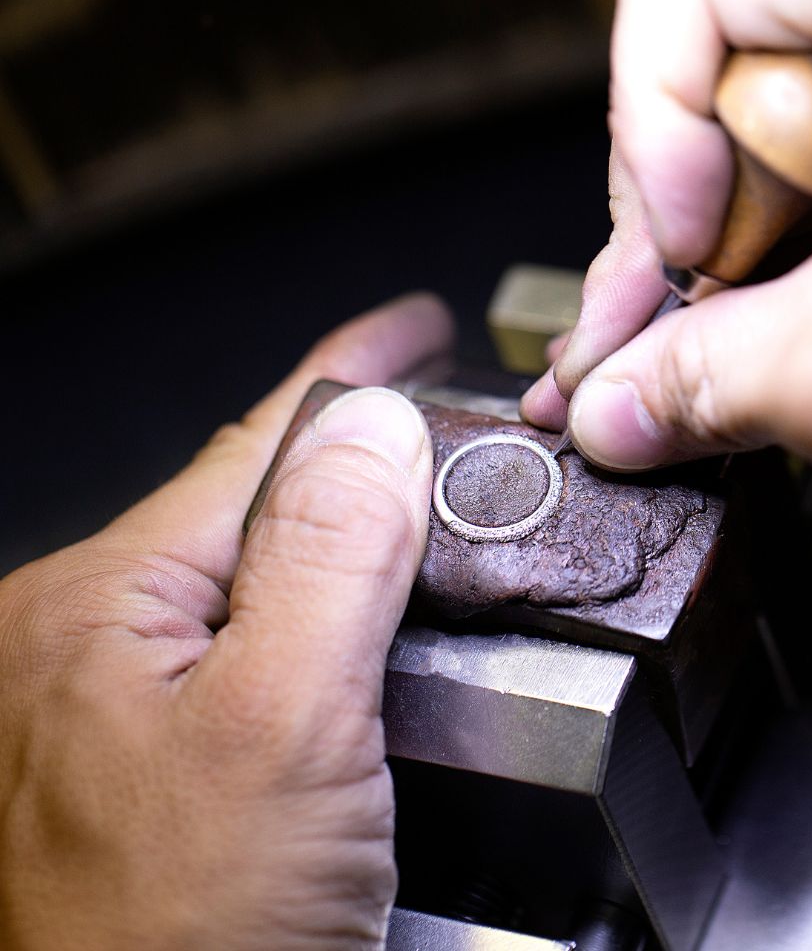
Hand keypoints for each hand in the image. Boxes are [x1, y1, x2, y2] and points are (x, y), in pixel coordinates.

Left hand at [0, 294, 452, 949]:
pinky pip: (261, 648)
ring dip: (349, 537)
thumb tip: (376, 426)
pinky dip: (331, 618)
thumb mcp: (275, 731)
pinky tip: (369, 622)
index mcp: (98, 607)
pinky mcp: (163, 765)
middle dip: (359, 451)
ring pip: (260, 576)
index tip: (417, 322)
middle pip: (255, 501)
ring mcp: (120, 708)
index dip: (352, 371)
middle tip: (443, 420)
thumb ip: (327, 560)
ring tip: (420, 505)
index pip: (258, 443)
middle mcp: (90, 646)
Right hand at [522, 0, 811, 592]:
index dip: (650, 111)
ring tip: (692, 365)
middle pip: (693, 63)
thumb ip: (689, 383)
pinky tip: (731, 350)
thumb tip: (602, 404)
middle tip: (661, 339)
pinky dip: (742, 275)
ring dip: (695, 266)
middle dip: (664, 222)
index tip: (698, 242)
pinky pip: (778, 184)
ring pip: (724, 139)